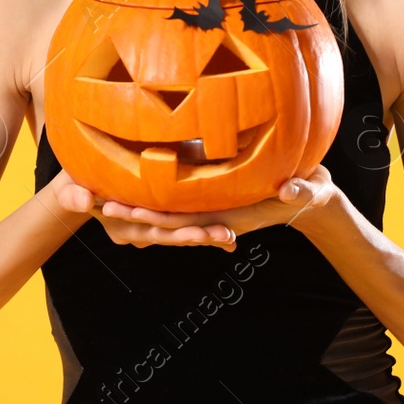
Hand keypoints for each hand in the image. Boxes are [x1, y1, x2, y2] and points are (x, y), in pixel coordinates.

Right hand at [50, 169, 237, 249]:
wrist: (81, 190)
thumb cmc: (76, 185)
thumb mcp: (69, 190)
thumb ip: (73, 196)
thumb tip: (83, 200)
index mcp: (123, 228)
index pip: (151, 231)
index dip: (174, 233)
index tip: (197, 234)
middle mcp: (141, 233)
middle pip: (172, 236)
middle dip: (199, 236)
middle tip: (224, 235)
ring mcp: (150, 230)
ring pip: (181, 236)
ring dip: (206, 237)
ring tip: (231, 238)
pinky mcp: (160, 222)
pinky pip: (184, 230)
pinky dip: (205, 236)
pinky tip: (230, 240)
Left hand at [98, 165, 339, 250]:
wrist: (312, 200)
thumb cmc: (311, 196)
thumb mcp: (308, 193)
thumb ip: (301, 192)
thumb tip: (293, 191)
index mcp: (228, 216)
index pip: (183, 221)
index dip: (151, 216)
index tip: (120, 209)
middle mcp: (213, 215)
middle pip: (164, 217)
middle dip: (129, 211)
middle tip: (91, 200)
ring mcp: (212, 206)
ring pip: (167, 209)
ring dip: (136, 202)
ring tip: (100, 192)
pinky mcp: (214, 196)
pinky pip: (180, 198)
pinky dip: (155, 194)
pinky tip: (131, 182)